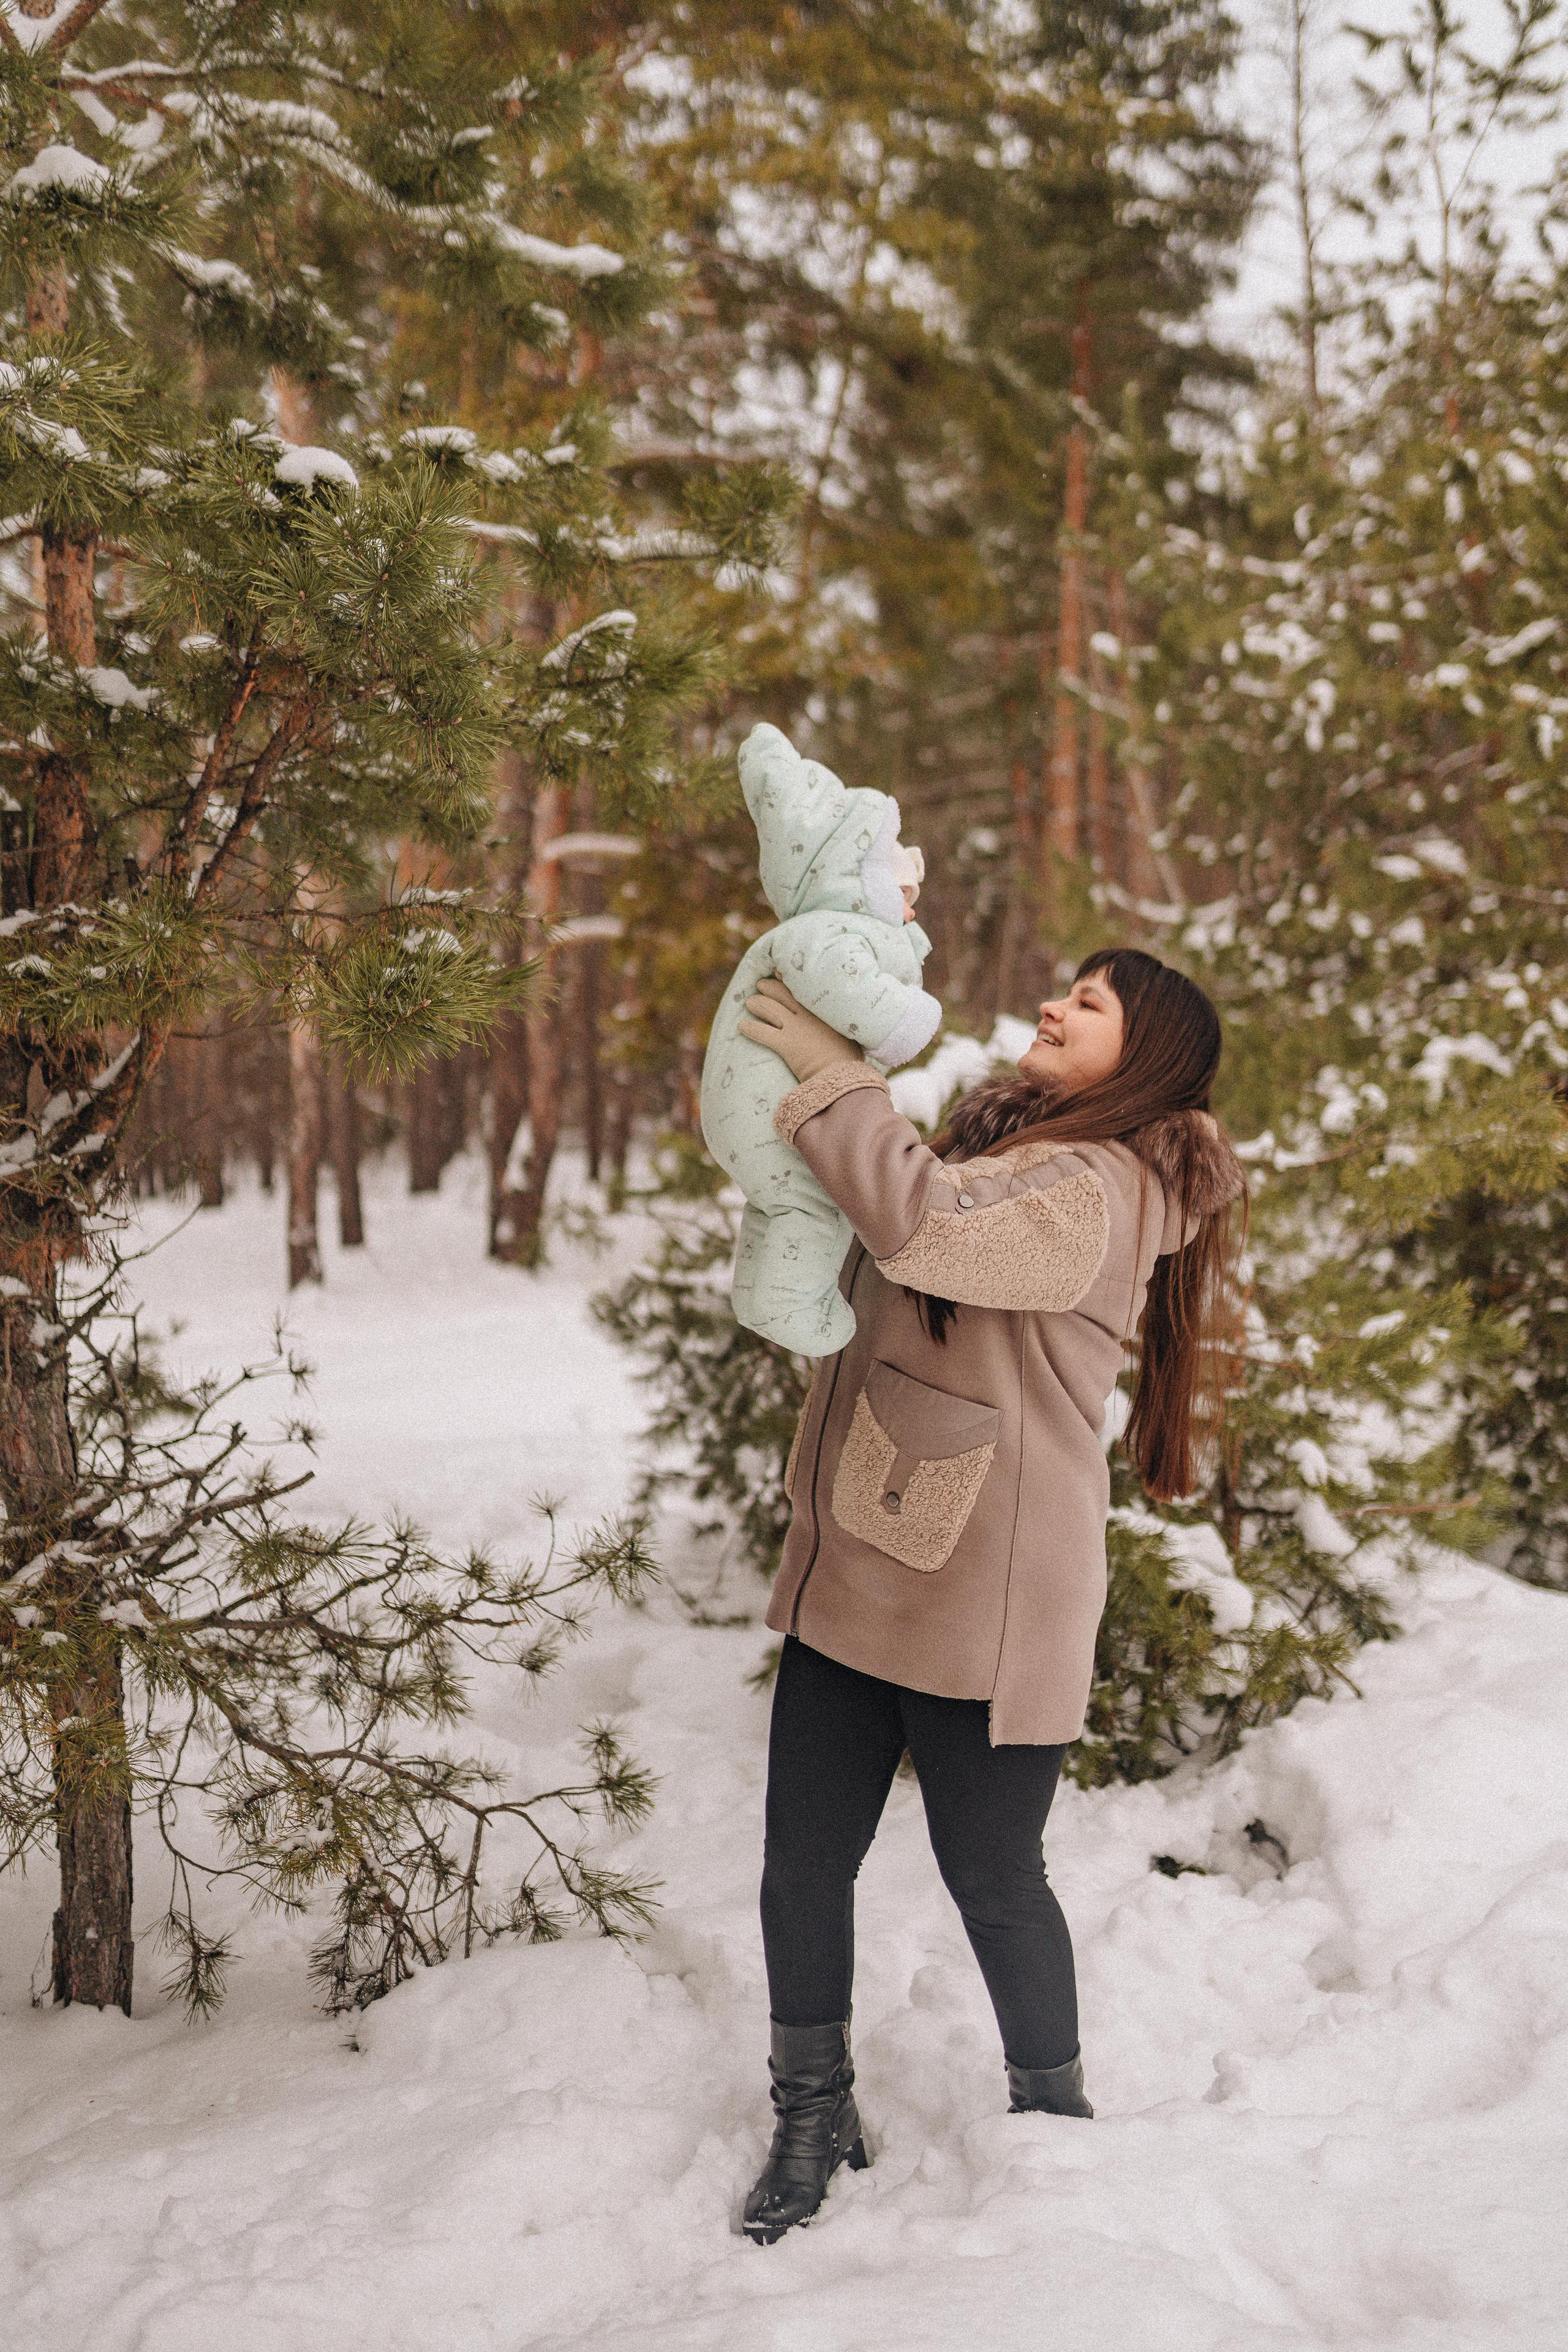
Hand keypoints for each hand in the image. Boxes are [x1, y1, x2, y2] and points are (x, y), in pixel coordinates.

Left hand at [737, 976, 862, 1082]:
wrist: (842, 1076)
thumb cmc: (849, 1060)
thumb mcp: (852, 1037)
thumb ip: (844, 1027)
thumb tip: (848, 1026)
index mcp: (824, 1011)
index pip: (805, 989)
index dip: (791, 980)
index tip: (782, 974)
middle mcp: (808, 1015)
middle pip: (783, 993)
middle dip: (769, 987)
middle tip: (761, 984)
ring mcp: (796, 1028)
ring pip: (769, 1008)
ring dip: (757, 1003)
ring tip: (750, 1002)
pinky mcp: (785, 1043)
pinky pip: (762, 1032)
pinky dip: (750, 1028)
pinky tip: (742, 1026)